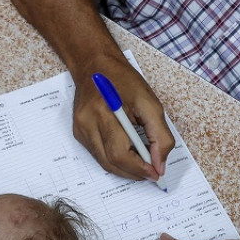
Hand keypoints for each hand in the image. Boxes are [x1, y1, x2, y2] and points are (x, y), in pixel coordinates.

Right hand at [73, 63, 173, 181]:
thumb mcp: (150, 103)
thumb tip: (159, 164)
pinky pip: (98, 155)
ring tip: (142, 165)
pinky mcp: (79, 132)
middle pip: (111, 162)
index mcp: (105, 111)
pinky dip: (115, 160)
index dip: (139, 168)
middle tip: (152, 172)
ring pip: (104, 163)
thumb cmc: (124, 80)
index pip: (120, 153)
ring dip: (125, 169)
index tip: (156, 173)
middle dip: (134, 172)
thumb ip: (160, 136)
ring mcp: (80, 129)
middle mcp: (88, 123)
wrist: (95, 65)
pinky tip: (128, 154)